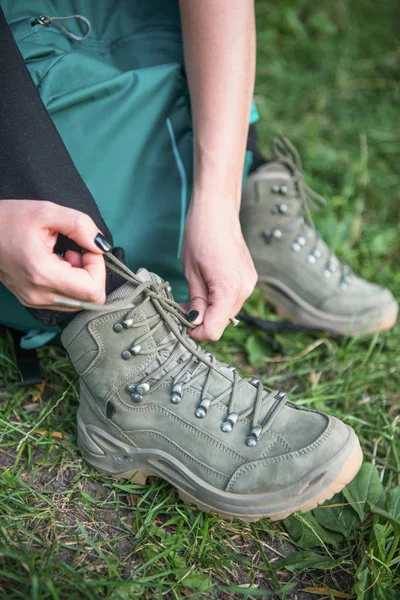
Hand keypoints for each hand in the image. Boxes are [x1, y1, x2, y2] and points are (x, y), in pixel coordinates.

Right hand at [0, 200, 106, 309]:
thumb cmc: (9, 219)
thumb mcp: (47, 211)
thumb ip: (81, 226)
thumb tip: (102, 246)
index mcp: (43, 274)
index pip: (92, 291)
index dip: (98, 268)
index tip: (87, 248)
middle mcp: (40, 295)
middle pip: (90, 300)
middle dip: (92, 273)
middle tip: (77, 251)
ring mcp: (35, 302)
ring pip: (80, 302)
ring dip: (81, 279)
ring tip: (65, 256)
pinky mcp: (33, 302)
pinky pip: (66, 300)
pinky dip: (70, 284)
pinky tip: (58, 264)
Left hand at [182, 202, 256, 340]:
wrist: (218, 209)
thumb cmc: (201, 235)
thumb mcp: (191, 272)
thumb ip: (196, 301)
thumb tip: (195, 322)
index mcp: (229, 289)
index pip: (215, 329)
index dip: (197, 332)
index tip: (182, 324)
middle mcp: (244, 289)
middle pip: (222, 322)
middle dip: (202, 320)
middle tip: (182, 307)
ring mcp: (249, 283)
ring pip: (227, 312)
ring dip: (210, 310)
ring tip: (192, 295)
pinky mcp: (248, 278)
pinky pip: (232, 298)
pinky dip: (218, 299)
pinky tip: (206, 286)